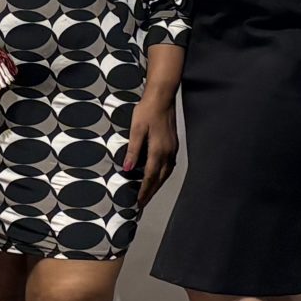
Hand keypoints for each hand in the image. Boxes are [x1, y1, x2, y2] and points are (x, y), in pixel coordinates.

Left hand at [124, 90, 179, 206]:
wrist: (162, 97)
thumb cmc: (147, 110)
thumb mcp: (136, 129)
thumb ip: (133, 150)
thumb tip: (127, 168)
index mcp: (158, 150)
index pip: (150, 176)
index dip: (144, 191)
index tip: (138, 202)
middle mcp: (168, 152)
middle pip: (160, 179)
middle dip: (151, 192)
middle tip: (143, 204)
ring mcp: (172, 148)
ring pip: (166, 173)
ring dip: (157, 184)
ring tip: (149, 193)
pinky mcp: (173, 144)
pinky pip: (169, 165)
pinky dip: (162, 174)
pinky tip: (158, 175)